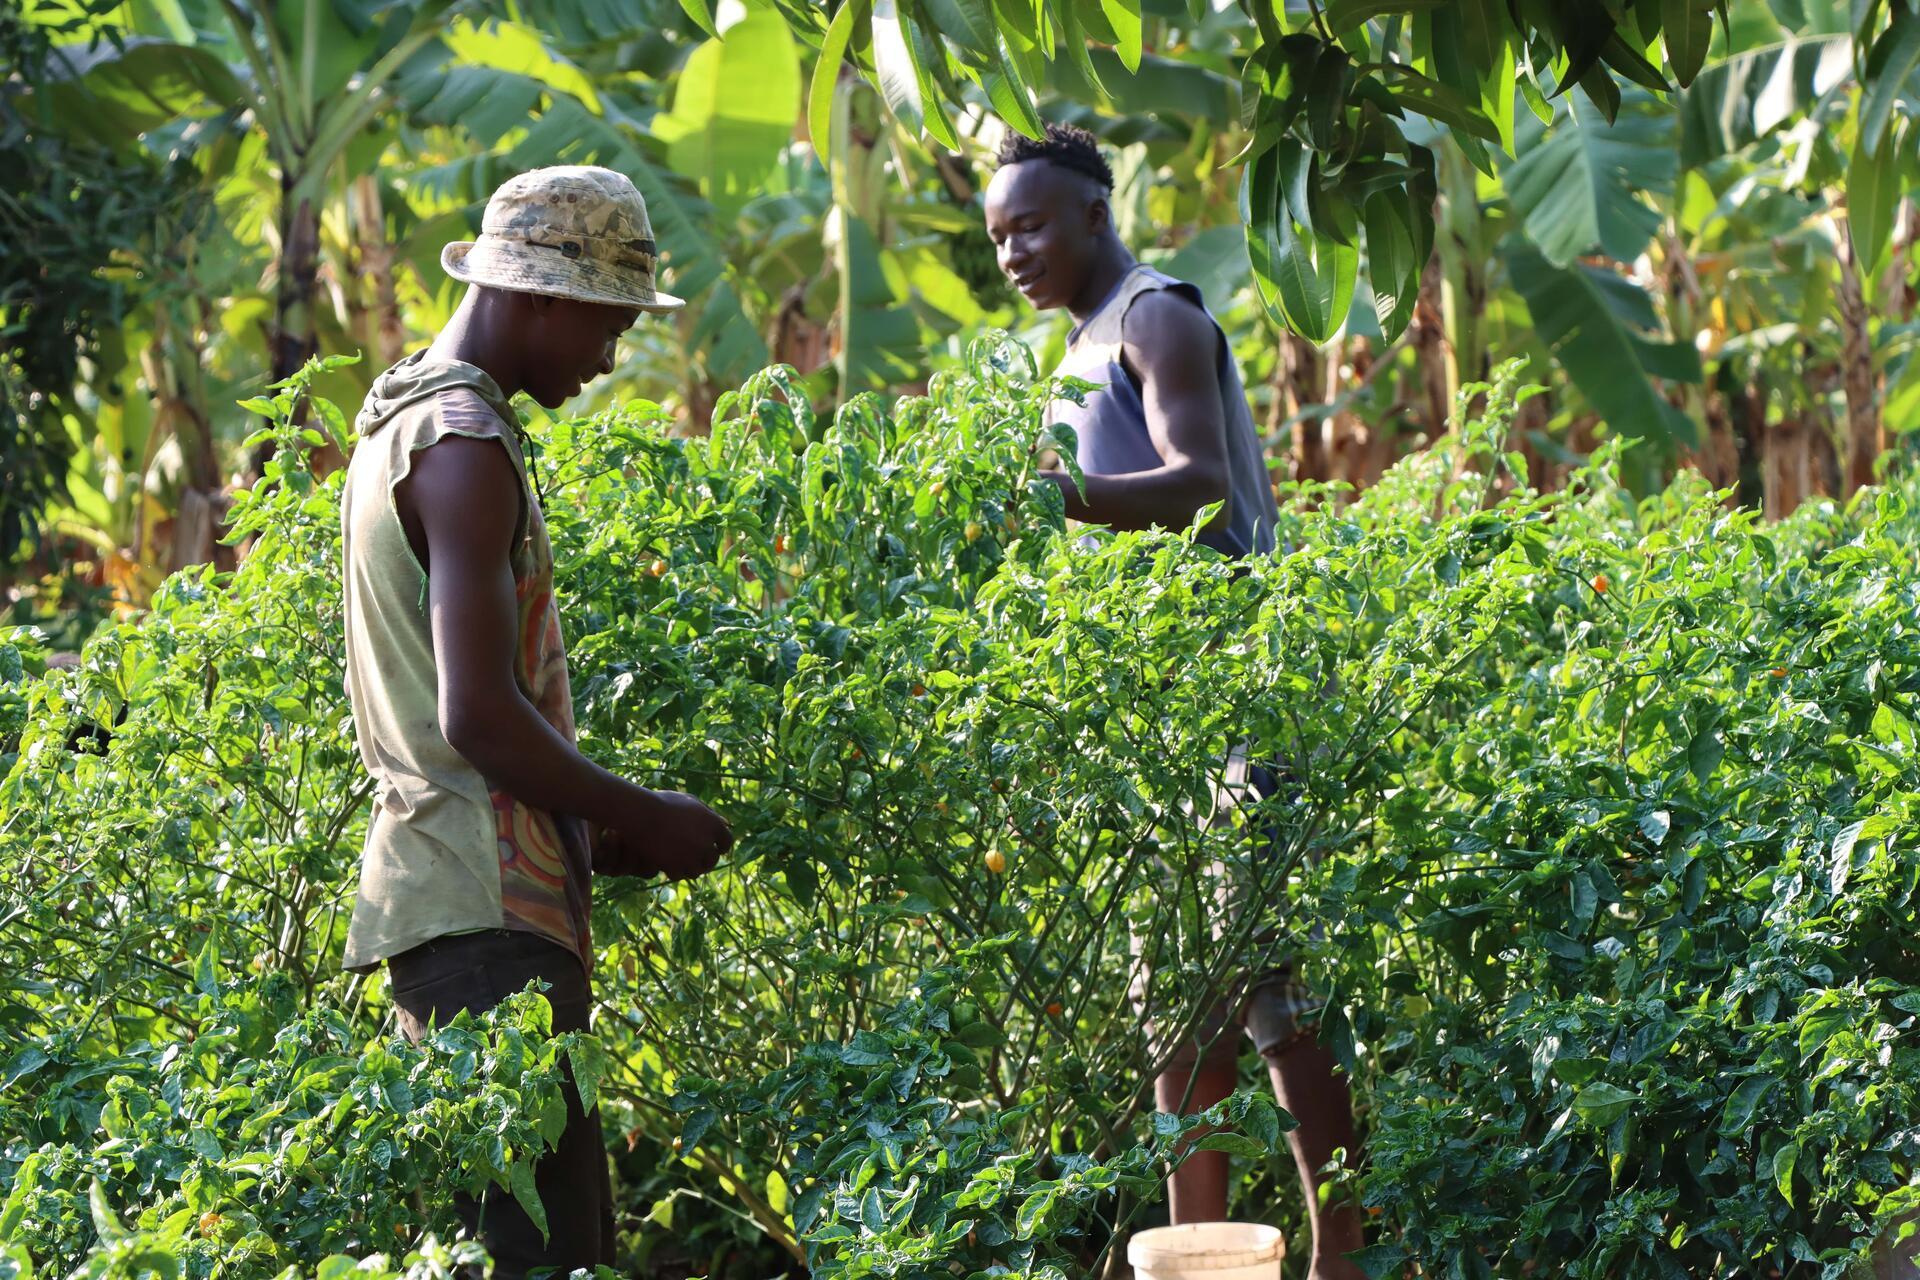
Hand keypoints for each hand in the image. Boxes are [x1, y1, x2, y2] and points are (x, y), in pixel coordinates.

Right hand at [594, 789, 731, 880]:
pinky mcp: (675, 868)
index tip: (714, 848)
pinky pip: (680, 875)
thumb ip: (707, 812)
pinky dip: (675, 871)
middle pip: (713, 860)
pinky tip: (668, 864)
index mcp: (713, 824)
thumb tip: (722, 822)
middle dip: (705, 859)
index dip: (720, 846)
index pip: (727, 842)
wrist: (641, 815)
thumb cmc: (663, 804)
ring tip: (680, 861)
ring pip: (697, 871)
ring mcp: (691, 857)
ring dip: (690, 867)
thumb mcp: (689, 801)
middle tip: (695, 857)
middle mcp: (706, 843)